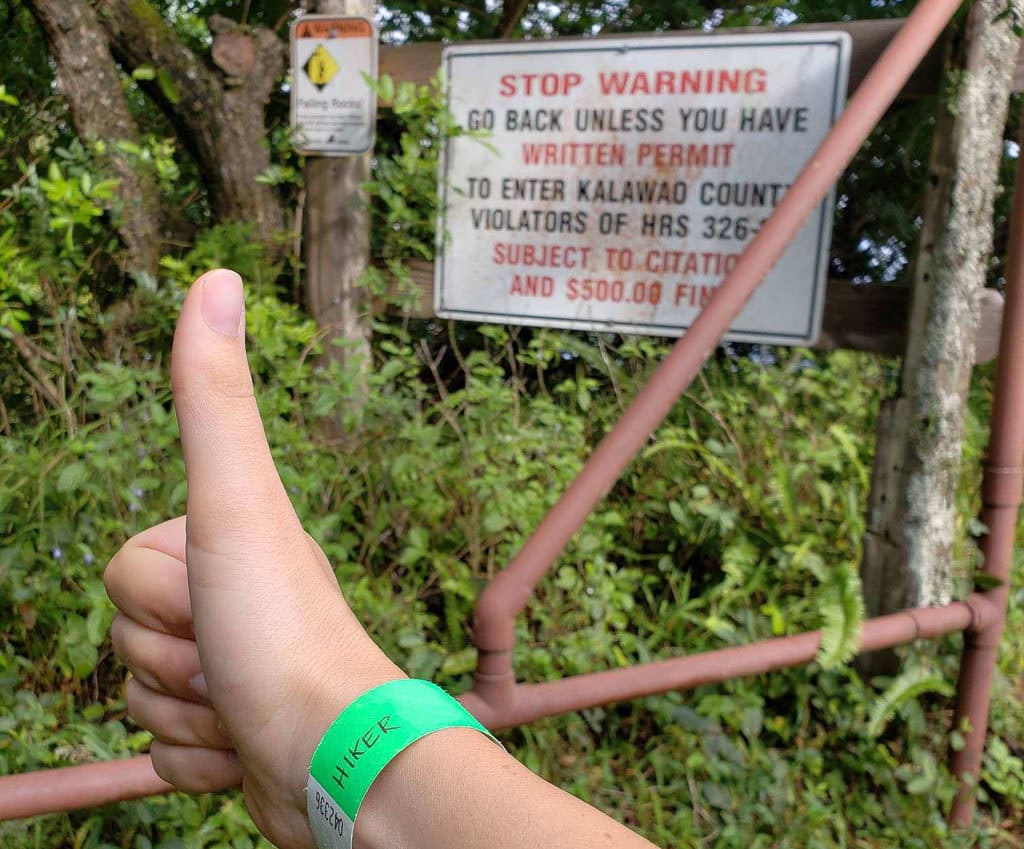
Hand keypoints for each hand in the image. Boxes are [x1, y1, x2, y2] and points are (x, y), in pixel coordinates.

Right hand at [104, 269, 402, 848]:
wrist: (333, 757)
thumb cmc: (282, 629)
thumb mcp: (236, 503)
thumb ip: (213, 399)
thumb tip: (216, 280)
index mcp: (234, 543)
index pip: (125, 570)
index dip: (157, 595)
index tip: (217, 601)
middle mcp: (239, 599)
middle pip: (129, 633)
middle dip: (169, 660)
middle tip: (230, 659)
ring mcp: (238, 669)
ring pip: (143, 694)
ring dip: (182, 714)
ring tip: (242, 704)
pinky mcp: (236, 735)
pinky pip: (167, 751)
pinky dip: (195, 758)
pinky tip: (242, 748)